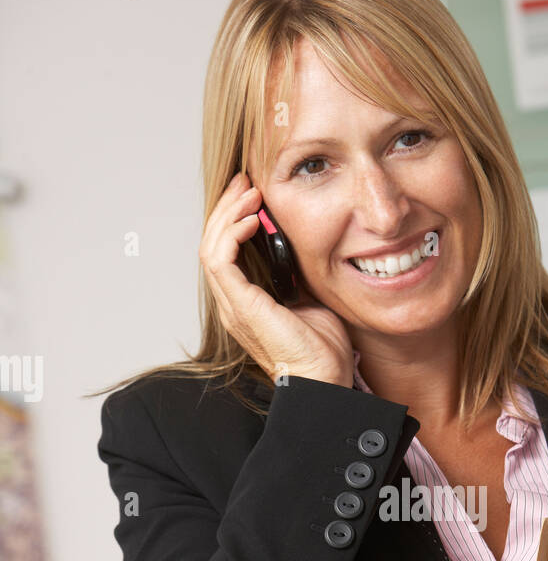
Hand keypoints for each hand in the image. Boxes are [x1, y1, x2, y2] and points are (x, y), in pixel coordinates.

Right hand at [199, 172, 354, 387]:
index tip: (251, 193)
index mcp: (245, 301)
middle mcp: (232, 302)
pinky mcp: (240, 306)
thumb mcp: (310, 298)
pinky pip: (220, 260)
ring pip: (211, 246)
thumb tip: (302, 244)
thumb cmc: (321, 349)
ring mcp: (233, 305)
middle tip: (245, 181)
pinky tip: (249, 219)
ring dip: (227, 214)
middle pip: (213, 243)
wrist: (323, 379)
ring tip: (248, 192)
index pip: (226, 250)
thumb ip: (297, 274)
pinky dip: (230, 234)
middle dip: (227, 207)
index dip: (233, 218)